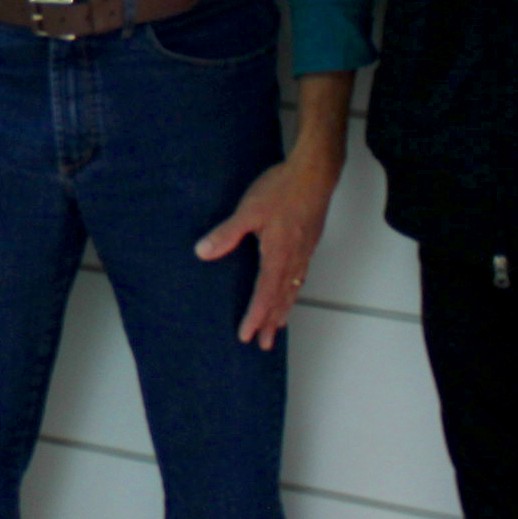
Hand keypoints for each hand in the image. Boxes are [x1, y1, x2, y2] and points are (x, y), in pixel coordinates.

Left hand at [196, 149, 340, 350]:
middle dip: (270, 322)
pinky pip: (301, 277)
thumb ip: (226, 233)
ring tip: (278, 327)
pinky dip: (294, 292)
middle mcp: (294, 260)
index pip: (264, 295)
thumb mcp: (248, 210)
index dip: (255, 316)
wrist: (315, 174)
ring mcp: (304, 252)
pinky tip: (292, 291)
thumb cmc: (282, 190)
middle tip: (263, 344)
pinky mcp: (309, 243)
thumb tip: (202, 252)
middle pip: (281, 299)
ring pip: (293, 289)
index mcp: (278, 256)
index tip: (246, 335)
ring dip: (283, 310)